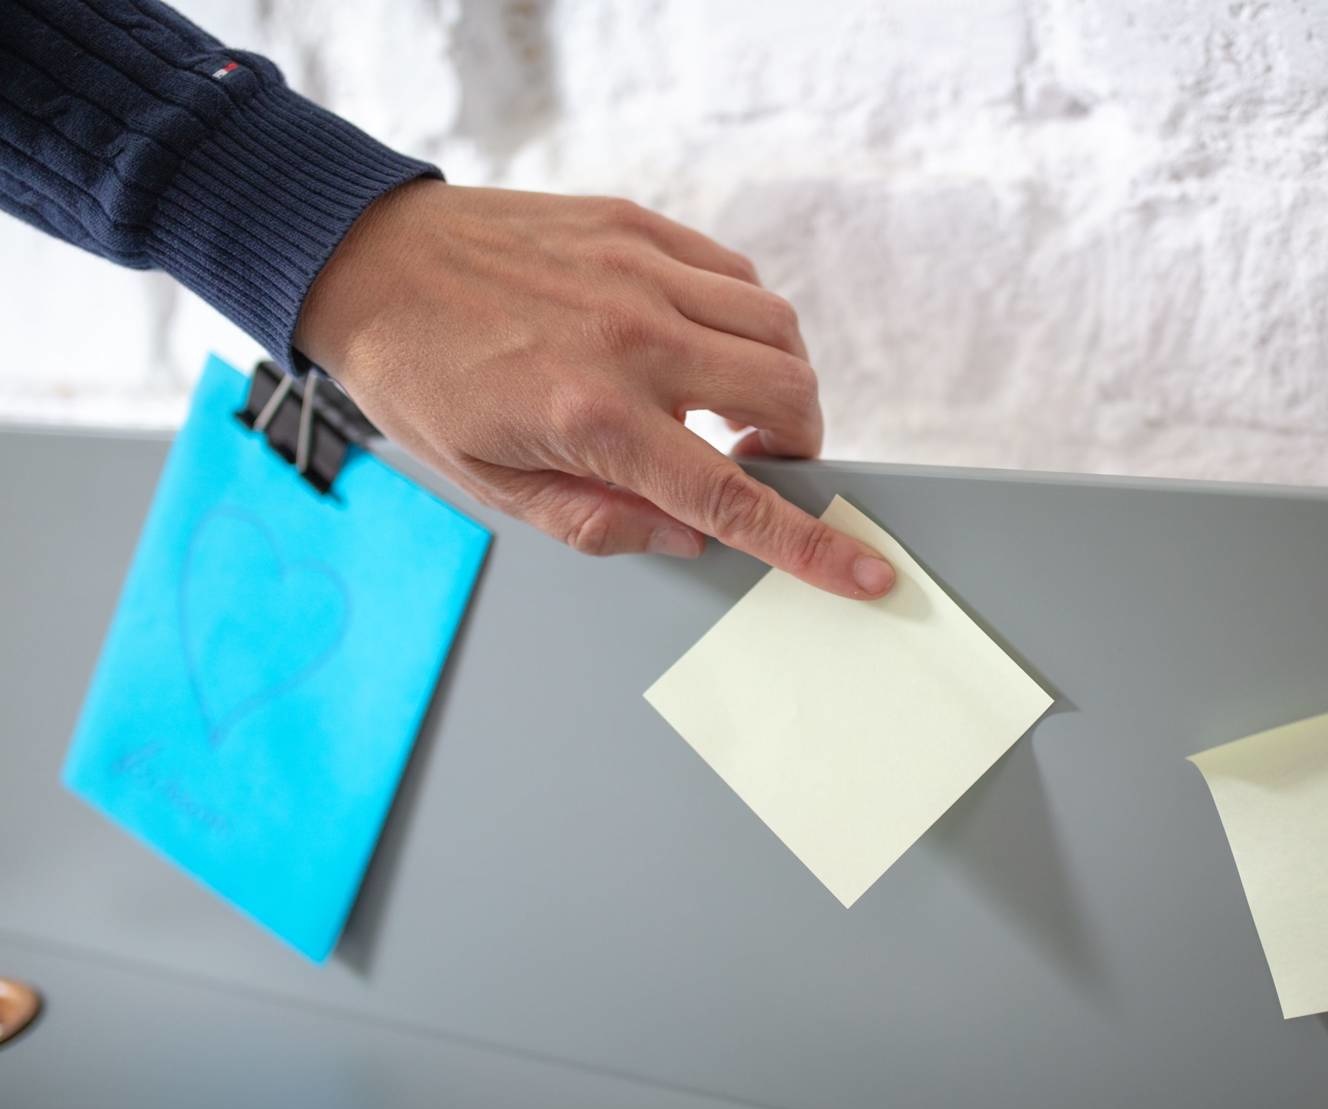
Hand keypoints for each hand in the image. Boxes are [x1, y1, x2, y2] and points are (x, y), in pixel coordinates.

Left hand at [294, 180, 893, 599]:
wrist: (368, 260)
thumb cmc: (422, 379)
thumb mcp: (489, 484)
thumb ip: (596, 521)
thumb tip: (687, 535)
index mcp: (593, 415)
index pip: (731, 494)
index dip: (811, 544)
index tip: (868, 573)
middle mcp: (633, 337)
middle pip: (789, 396)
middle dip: (799, 448)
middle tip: (754, 463)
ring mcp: (641, 271)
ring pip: (780, 330)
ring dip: (781, 383)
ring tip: (728, 406)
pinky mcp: (638, 227)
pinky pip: (738, 277)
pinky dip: (746, 322)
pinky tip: (701, 346)